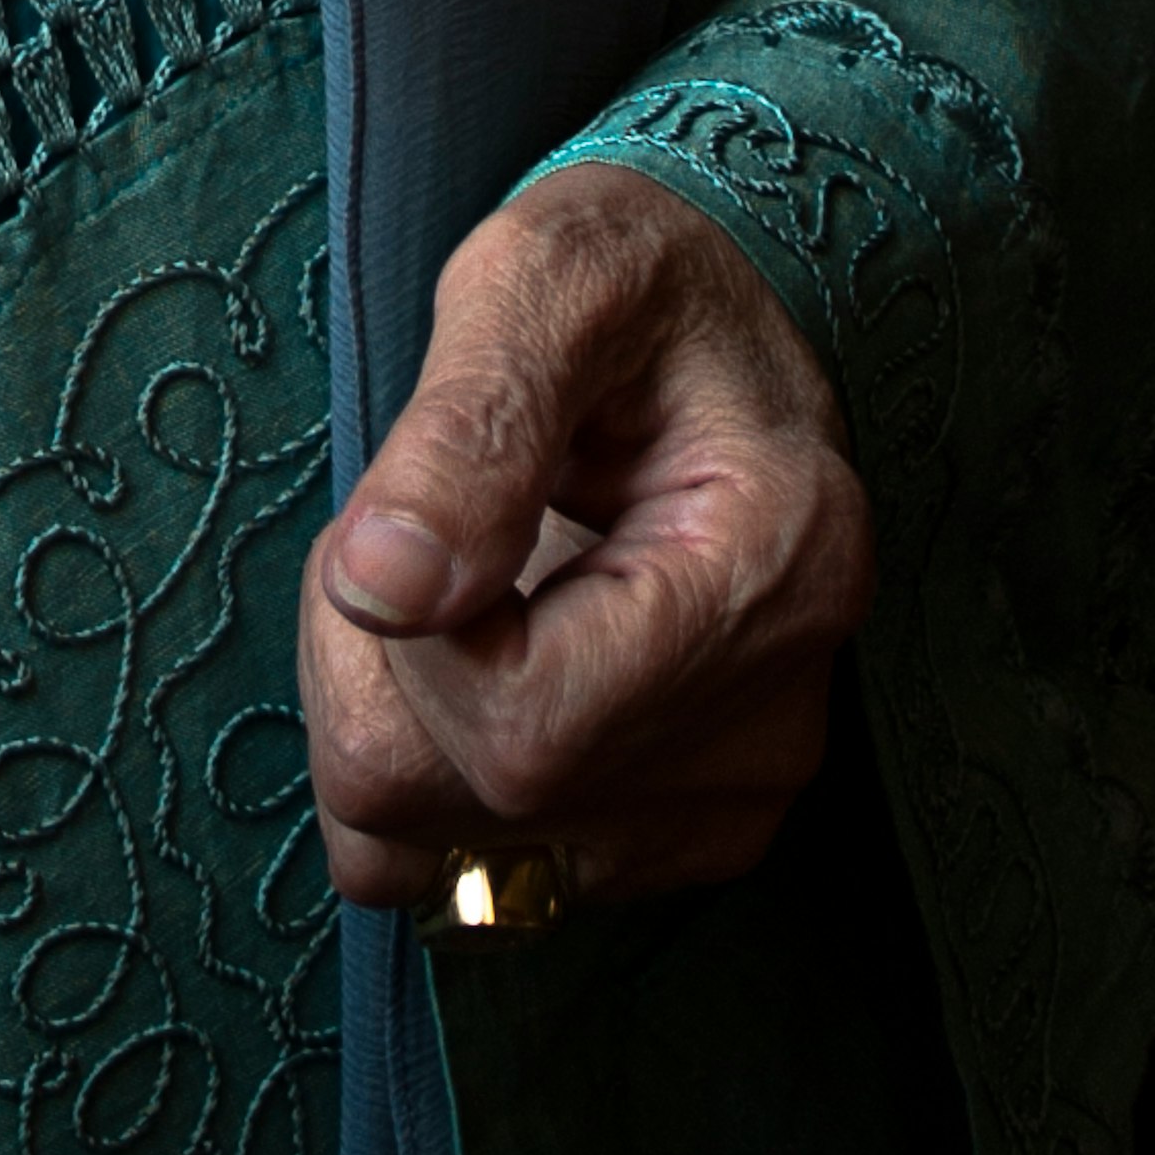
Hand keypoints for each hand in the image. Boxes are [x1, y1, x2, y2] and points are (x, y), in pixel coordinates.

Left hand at [297, 164, 874, 914]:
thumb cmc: (626, 279)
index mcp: (776, 571)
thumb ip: (464, 428)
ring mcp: (736, 797)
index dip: (406, 642)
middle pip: (480, 810)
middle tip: (412, 533)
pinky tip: (489, 649)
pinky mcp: (682, 833)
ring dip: (398, 725)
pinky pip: (483, 875)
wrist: (707, 320)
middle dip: (377, 674)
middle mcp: (777, 724)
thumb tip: (382, 592)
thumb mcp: (540, 280)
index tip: (402, 517)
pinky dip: (439, 769)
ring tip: (456, 582)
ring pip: (458, 866)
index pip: (523, 727)